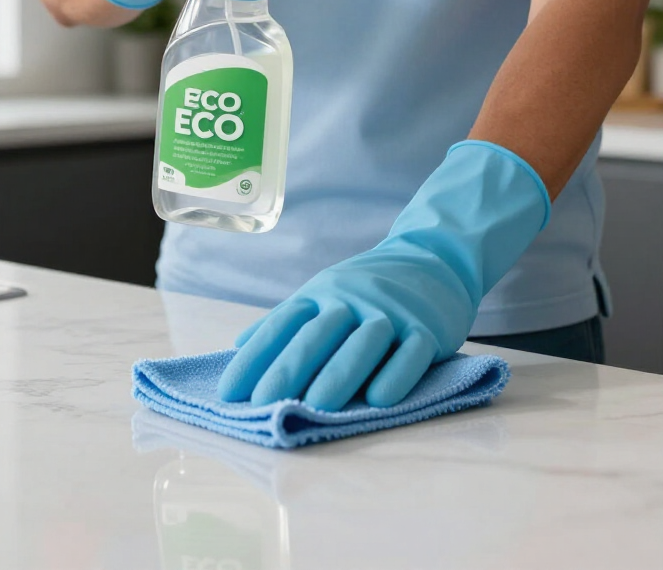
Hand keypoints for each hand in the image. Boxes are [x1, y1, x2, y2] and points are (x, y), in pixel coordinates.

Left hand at [218, 141, 550, 411]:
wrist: (433, 257)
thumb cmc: (368, 289)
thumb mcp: (325, 293)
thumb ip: (287, 321)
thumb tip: (238, 346)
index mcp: (321, 293)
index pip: (283, 325)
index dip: (255, 358)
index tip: (229, 393)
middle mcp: (353, 299)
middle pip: (319, 334)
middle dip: (290, 369)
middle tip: (264, 405)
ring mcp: (392, 311)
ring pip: (364, 343)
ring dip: (339, 374)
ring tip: (317, 406)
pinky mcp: (428, 327)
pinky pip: (412, 352)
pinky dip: (396, 374)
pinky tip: (380, 399)